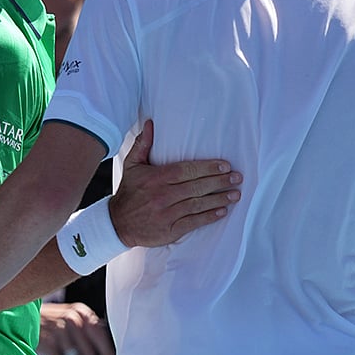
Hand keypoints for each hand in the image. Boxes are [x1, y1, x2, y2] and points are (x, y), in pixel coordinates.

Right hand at [38, 301, 115, 354]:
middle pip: (88, 351)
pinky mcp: (48, 341)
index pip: (100, 333)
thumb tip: (102, 346)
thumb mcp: (68, 315)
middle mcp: (72, 319)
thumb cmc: (48, 318)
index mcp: (81, 312)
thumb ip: (84, 326)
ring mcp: (60, 329)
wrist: (23, 315)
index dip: (107, 352)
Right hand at [108, 119, 240, 246]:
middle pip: (197, 187)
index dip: (208, 168)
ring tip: (235, 194)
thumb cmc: (128, 192)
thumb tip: (150, 124)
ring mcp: (168, 214)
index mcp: (157, 178)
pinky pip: (194, 222)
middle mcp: (163, 195)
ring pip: (198, 204)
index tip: (225, 165)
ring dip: (219, 199)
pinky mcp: (170, 230)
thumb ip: (143, 144)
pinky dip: (209, 217)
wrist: (117, 224)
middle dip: (219, 181)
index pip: (187, 170)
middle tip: (237, 177)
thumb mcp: (132, 165)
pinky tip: (222, 211)